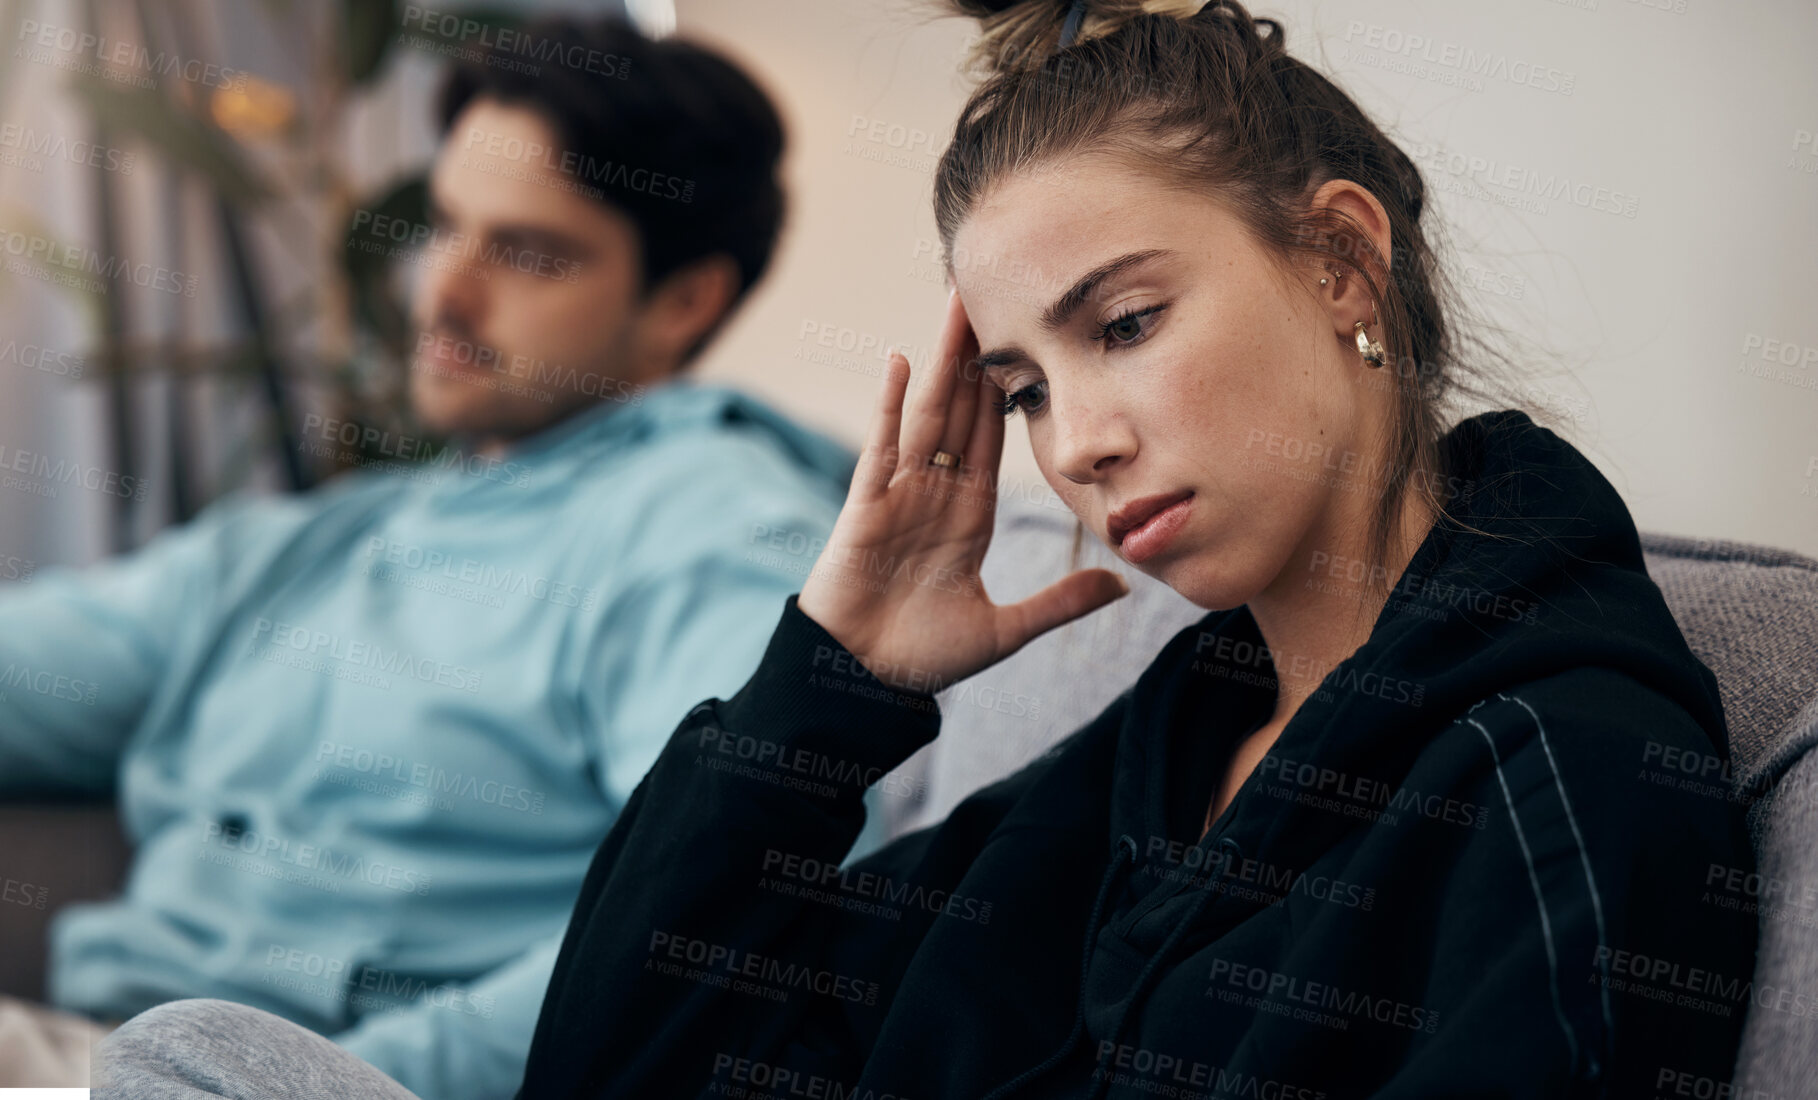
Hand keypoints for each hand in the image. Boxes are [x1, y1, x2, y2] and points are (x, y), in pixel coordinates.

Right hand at [796, 289, 1130, 693]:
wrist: (863, 682)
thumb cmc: (921, 659)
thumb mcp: (1005, 629)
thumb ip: (1061, 603)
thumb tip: (1123, 585)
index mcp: (967, 514)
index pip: (992, 436)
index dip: (1007, 388)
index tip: (1026, 339)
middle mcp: (935, 494)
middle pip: (959, 409)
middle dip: (975, 355)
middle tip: (994, 293)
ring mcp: (899, 495)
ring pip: (926, 414)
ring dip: (939, 361)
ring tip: (955, 307)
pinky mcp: (866, 506)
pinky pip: (881, 447)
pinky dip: (888, 405)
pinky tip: (898, 361)